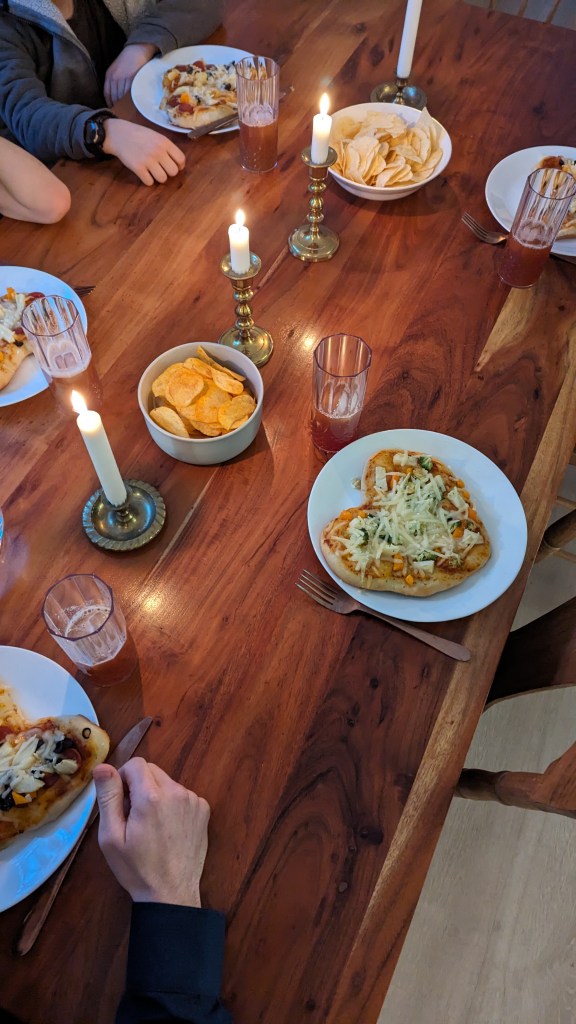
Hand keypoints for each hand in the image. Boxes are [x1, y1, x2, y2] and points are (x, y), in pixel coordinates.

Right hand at [94, 757, 209, 906]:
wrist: (171, 893)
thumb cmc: (136, 868)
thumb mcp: (111, 836)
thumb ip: (108, 797)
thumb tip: (102, 766)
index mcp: (151, 797)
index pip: (136, 764)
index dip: (123, 778)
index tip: (120, 801)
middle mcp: (176, 792)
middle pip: (152, 770)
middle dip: (139, 785)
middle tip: (133, 815)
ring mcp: (193, 800)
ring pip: (167, 782)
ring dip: (156, 794)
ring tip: (151, 825)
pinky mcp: (203, 809)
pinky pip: (182, 795)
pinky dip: (172, 804)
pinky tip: (168, 829)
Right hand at [102, 119, 185, 185]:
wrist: (119, 134)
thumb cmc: (139, 136)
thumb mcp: (156, 136)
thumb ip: (167, 148)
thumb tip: (179, 164)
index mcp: (165, 142)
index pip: (181, 159)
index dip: (179, 165)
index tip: (173, 165)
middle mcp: (158, 151)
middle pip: (173, 172)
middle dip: (168, 172)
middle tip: (161, 169)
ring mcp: (148, 160)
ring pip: (163, 179)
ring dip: (158, 177)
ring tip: (152, 171)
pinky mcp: (138, 168)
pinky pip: (149, 182)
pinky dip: (147, 180)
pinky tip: (144, 173)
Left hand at [104, 43, 156, 105]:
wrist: (137, 50)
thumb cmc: (127, 60)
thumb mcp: (116, 69)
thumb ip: (114, 81)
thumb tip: (116, 96)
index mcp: (109, 75)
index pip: (107, 94)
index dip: (109, 103)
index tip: (113, 109)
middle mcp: (114, 77)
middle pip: (114, 97)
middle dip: (117, 106)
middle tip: (121, 113)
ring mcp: (123, 78)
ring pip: (121, 96)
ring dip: (124, 105)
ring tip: (127, 111)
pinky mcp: (132, 79)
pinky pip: (129, 93)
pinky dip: (130, 100)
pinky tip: (133, 104)